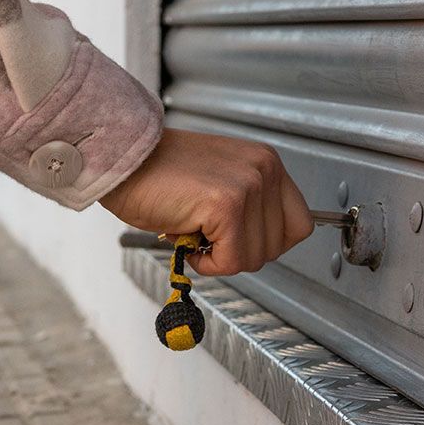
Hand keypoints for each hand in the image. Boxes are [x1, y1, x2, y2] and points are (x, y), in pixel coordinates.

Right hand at [99, 128, 314, 275]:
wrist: (123, 162)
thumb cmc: (158, 174)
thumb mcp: (220, 181)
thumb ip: (250, 205)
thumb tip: (262, 243)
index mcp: (266, 162)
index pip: (300, 224)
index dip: (267, 242)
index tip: (239, 241)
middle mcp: (264, 170)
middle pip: (278, 246)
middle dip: (239, 251)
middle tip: (207, 235)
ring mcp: (248, 186)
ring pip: (254, 257)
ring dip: (220, 256)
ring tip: (193, 230)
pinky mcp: (227, 205)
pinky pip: (231, 260)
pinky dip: (207, 262)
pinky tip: (186, 238)